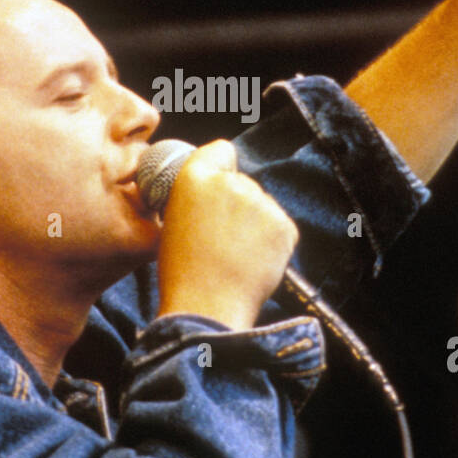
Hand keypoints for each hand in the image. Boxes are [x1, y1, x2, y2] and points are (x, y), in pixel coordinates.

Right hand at [156, 140, 298, 330]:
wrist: (207, 306)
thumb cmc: (182, 271)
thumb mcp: (172, 221)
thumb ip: (196, 197)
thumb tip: (215, 192)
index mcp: (194, 177)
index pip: (220, 150)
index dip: (220, 168)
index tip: (217, 189)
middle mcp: (231, 182)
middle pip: (243, 183)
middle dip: (237, 204)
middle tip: (221, 239)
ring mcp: (261, 203)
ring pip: (261, 206)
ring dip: (254, 224)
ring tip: (234, 256)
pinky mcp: (284, 225)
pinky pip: (279, 227)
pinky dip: (271, 242)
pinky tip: (252, 262)